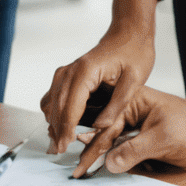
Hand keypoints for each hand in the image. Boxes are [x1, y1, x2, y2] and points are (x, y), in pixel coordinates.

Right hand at [41, 0, 157, 169]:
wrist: (129, 33)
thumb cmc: (134, 53)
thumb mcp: (134, 81)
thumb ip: (117, 105)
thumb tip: (100, 127)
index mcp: (86, 72)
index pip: (70, 105)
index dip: (65, 128)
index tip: (64, 147)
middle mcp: (71, 70)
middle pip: (56, 105)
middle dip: (56, 129)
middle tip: (57, 152)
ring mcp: (68, 71)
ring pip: (51, 100)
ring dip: (53, 121)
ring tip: (57, 142)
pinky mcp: (69, 74)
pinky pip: (55, 95)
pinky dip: (55, 110)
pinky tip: (62, 125)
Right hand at [73, 88, 185, 177]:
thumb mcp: (165, 138)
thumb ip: (136, 149)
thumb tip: (110, 162)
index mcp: (131, 101)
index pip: (105, 125)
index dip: (91, 146)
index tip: (80, 165)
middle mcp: (127, 110)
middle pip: (100, 131)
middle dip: (85, 148)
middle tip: (72, 168)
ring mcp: (131, 123)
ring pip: (106, 139)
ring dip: (92, 152)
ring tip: (77, 165)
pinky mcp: (136, 136)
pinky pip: (117, 145)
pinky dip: (106, 155)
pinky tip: (93, 161)